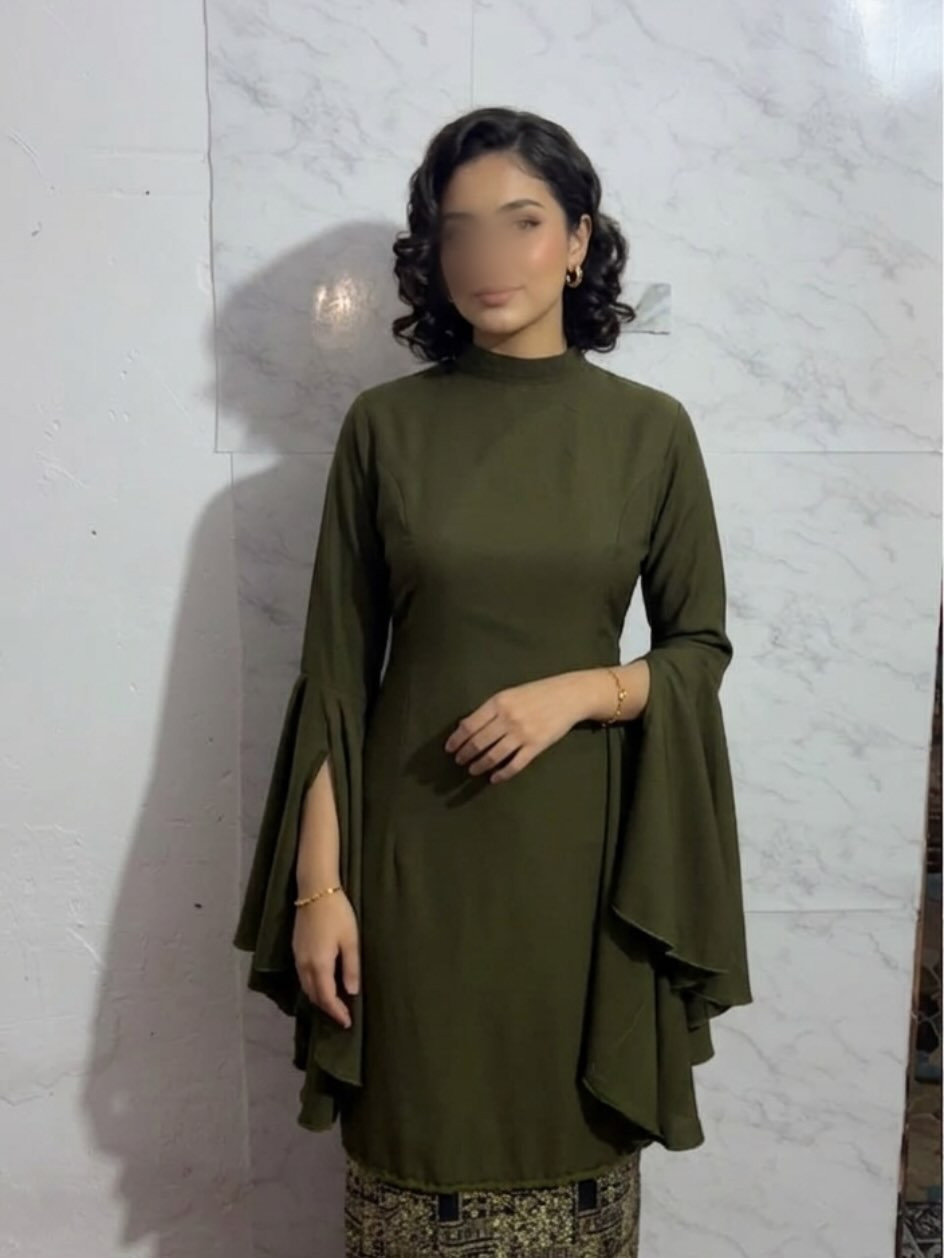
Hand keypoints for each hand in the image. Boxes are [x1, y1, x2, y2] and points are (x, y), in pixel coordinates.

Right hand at [292, 889, 359, 1028]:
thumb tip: (352, 992)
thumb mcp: (351, 941)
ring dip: (318, 998)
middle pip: (313, 995)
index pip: (326, 997)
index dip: (336, 1012)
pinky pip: (302, 976)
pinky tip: (322, 983)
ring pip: (305, 986)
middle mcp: (304, 965)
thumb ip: (351, 968)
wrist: (315, 890)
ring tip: (333, 1003)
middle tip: (342, 1016)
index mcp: (319, 965)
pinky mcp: (295, 949)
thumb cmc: (338, 914)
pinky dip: (311, 986)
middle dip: (327, 1008)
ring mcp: (297, 957)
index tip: (347, 1023)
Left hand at [443, 673, 586, 783]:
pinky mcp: (536, 746)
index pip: (470, 725)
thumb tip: (466, 726)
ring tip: (472, 770)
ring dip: (480, 765)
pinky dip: (502, 774)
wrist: (569, 695)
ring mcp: (522, 734)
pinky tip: (494, 778)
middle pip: (479, 742)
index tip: (449, 749)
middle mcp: (508, 718)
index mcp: (498, 702)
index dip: (457, 740)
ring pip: (494, 756)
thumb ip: (490, 710)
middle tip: (459, 761)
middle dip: (465, 754)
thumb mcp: (509, 694)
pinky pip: (514, 765)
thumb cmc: (537, 693)